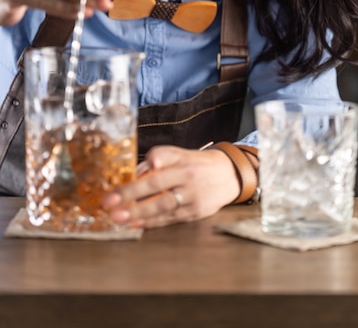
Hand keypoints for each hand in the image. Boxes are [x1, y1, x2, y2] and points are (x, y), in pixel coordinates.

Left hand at [102, 145, 241, 228]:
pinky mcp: (195, 213)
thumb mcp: (181, 153)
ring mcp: (193, 199)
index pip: (155, 172)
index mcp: (183, 163)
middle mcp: (188, 180)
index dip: (133, 182)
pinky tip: (135, 224)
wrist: (229, 175)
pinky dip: (152, 222)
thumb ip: (160, 157)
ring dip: (139, 213)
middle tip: (109, 205)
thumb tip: (140, 168)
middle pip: (157, 190)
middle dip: (131, 198)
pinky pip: (170, 219)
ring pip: (163, 207)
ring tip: (118, 218)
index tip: (114, 188)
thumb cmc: (197, 164)